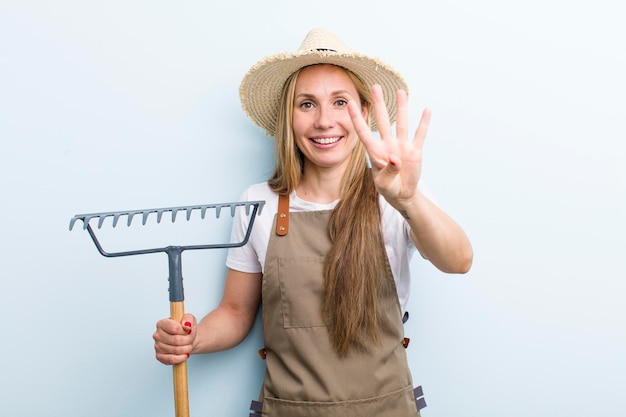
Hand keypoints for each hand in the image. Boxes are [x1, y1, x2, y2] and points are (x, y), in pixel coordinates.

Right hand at [153, 313, 195, 364]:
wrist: (185, 340)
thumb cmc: (185, 330)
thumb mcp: (189, 319)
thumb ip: (188, 318)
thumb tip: (186, 325)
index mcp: (162, 324)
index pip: (175, 328)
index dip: (185, 331)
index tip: (188, 330)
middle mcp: (157, 335)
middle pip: (176, 340)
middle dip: (188, 341)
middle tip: (190, 339)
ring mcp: (157, 346)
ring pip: (175, 350)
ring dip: (186, 349)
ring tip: (188, 346)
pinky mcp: (159, 356)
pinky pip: (171, 359)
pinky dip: (181, 358)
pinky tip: (184, 354)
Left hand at [348, 85, 430, 208]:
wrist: (402, 194)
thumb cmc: (388, 188)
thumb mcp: (384, 183)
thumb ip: (389, 171)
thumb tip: (396, 158)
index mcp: (375, 152)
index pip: (364, 132)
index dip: (357, 118)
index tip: (350, 103)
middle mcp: (387, 144)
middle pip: (382, 120)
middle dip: (379, 104)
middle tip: (375, 86)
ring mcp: (401, 146)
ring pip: (401, 123)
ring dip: (402, 108)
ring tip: (401, 92)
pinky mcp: (415, 151)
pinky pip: (419, 134)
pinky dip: (423, 123)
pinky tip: (426, 110)